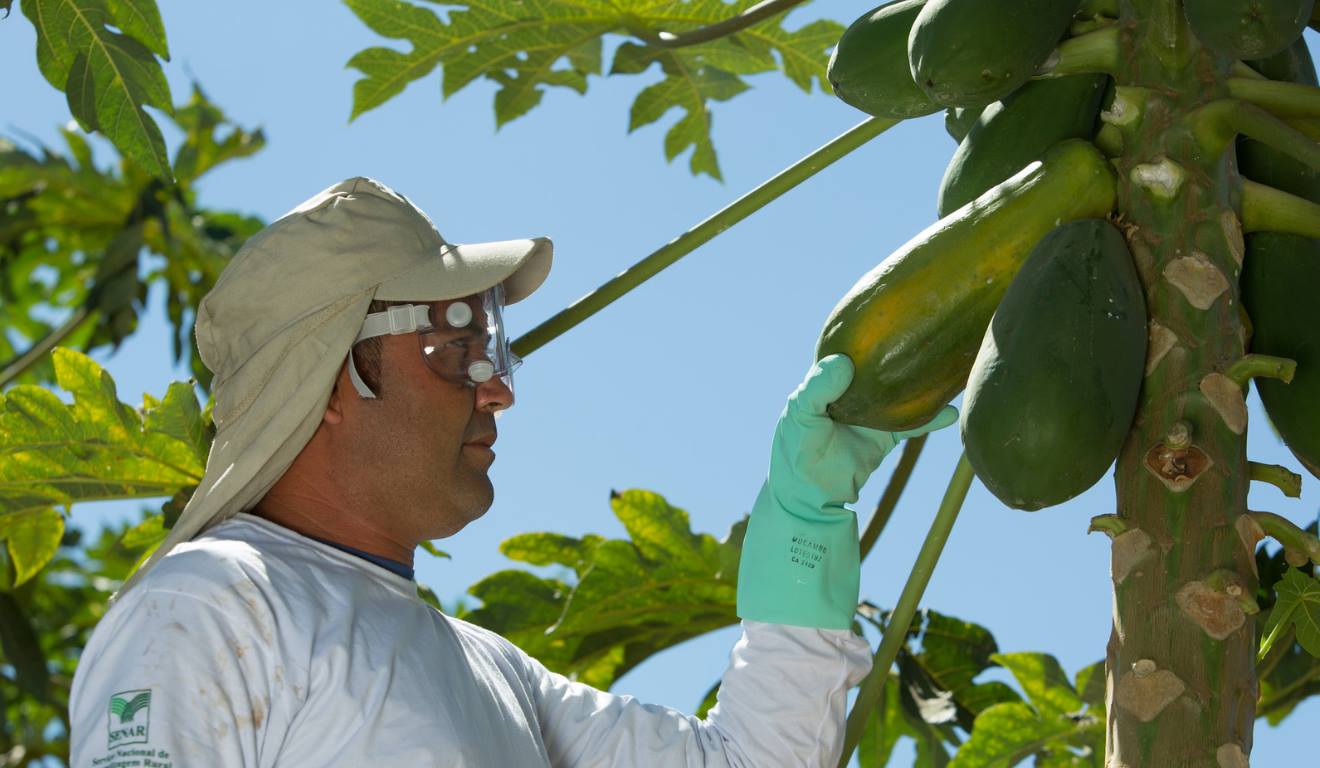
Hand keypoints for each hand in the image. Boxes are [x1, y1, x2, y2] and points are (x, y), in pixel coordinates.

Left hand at [736, 354, 957, 629]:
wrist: (808, 500)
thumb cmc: (793, 454)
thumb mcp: (798, 417)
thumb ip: (817, 389)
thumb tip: (844, 362)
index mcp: (827, 382)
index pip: (850, 351)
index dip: (868, 334)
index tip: (892, 316)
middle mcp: (850, 394)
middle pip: (881, 368)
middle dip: (903, 353)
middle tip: (929, 332)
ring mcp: (869, 414)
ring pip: (900, 393)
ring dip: (922, 384)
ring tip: (949, 368)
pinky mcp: (883, 438)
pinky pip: (910, 425)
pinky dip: (930, 419)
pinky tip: (949, 413)